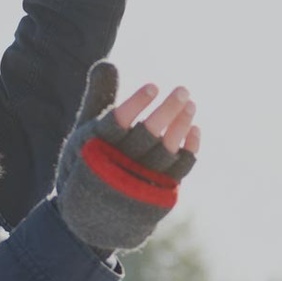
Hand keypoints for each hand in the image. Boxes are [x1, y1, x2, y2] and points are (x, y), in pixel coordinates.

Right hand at [54, 62, 199, 252]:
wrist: (92, 217)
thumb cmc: (89, 162)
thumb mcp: (86, 131)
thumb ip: (98, 97)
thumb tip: (109, 63)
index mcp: (94, 150)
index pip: (116, 125)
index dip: (135, 106)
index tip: (153, 86)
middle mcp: (117, 167)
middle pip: (146, 138)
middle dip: (166, 113)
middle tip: (183, 90)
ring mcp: (139, 183)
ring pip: (165, 153)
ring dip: (180, 128)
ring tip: (190, 103)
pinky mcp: (158, 194)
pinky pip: (178, 171)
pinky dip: (189, 151)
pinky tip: (195, 129)